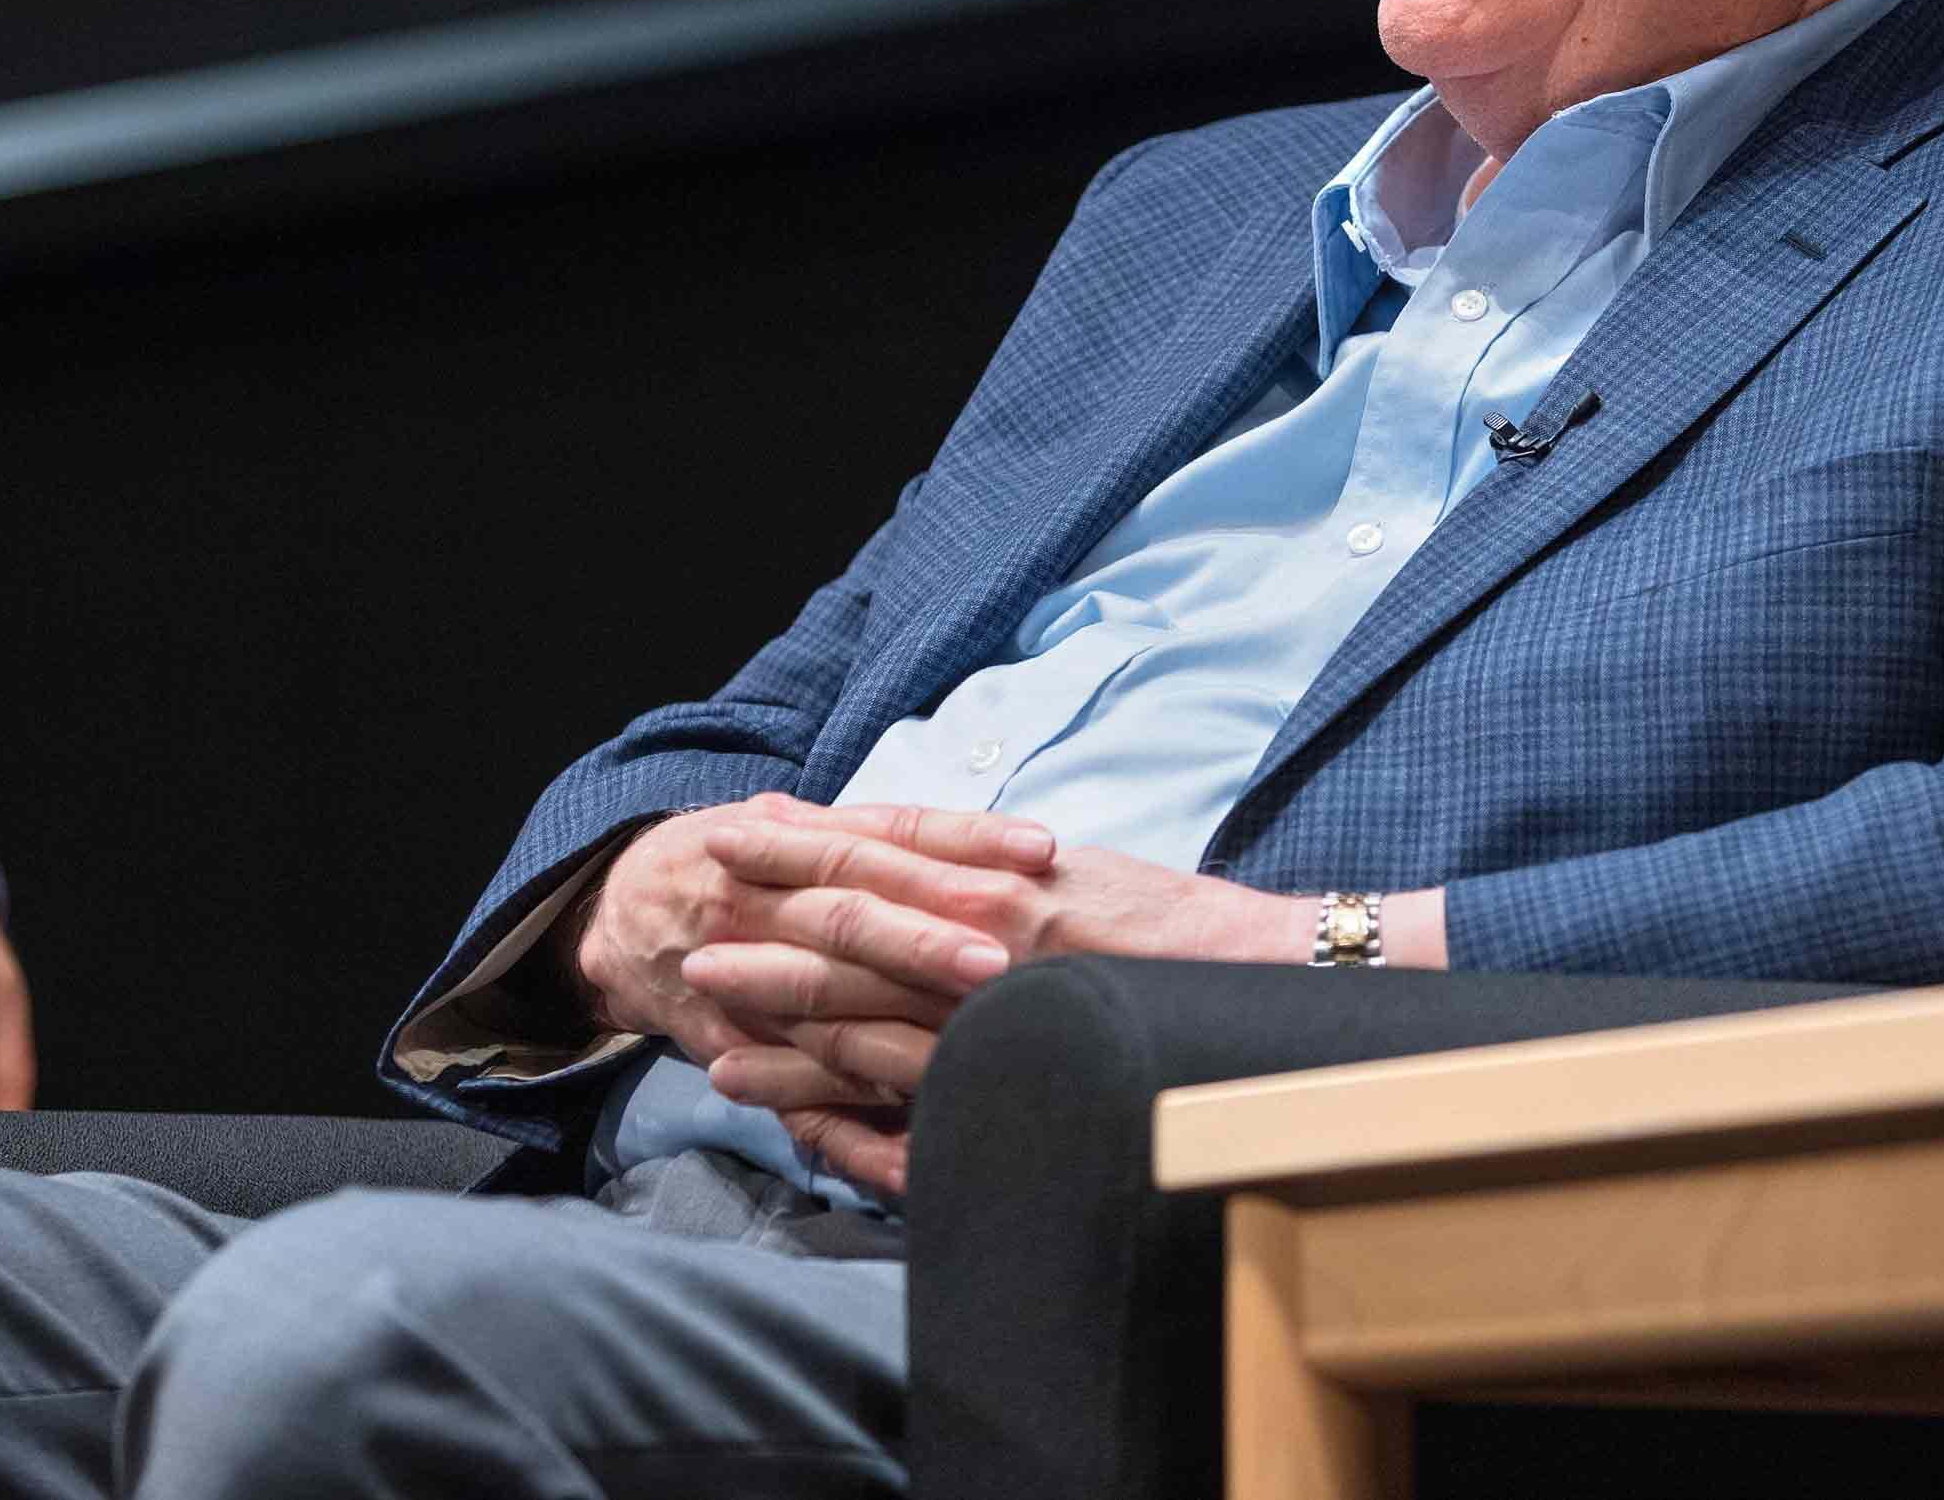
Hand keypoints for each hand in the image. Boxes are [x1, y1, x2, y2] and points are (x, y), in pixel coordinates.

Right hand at [567, 796, 1052, 1193]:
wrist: (622, 911)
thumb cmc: (742, 860)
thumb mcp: (798, 823)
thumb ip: (884, 834)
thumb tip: (1002, 844)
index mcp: (792, 841)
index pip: (889, 835)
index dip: (965, 841)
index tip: (1040, 850)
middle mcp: (764, 908)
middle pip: (852, 922)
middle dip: (926, 942)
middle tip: (1003, 959)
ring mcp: (745, 989)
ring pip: (827, 1020)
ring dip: (899, 1044)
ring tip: (972, 1058)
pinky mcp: (737, 1056)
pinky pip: (799, 1107)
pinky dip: (857, 1142)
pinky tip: (915, 1168)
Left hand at [683, 810, 1297, 1143]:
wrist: (1258, 975)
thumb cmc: (1172, 925)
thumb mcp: (1078, 870)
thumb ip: (999, 866)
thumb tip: (940, 852)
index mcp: (996, 872)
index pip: (875, 850)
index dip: (800, 844)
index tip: (737, 835)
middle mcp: (983, 929)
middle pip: (846, 927)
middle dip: (761, 926)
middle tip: (686, 926)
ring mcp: (991, 1004)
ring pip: (858, 1012)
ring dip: (774, 1016)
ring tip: (703, 1019)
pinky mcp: (1005, 1067)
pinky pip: (901, 1092)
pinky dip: (833, 1098)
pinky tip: (784, 1108)